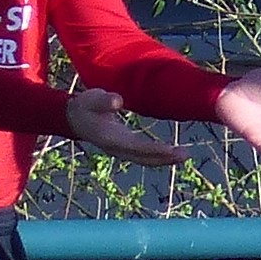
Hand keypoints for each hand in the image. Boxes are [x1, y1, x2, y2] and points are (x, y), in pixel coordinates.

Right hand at [65, 89, 190, 166]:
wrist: (75, 118)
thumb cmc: (85, 106)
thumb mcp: (92, 100)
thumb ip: (104, 101)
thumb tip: (119, 101)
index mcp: (111, 138)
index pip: (136, 146)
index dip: (154, 149)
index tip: (171, 150)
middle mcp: (117, 148)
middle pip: (144, 158)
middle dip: (165, 158)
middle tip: (185, 155)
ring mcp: (121, 150)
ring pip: (145, 160)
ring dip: (164, 160)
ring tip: (184, 156)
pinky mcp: (125, 147)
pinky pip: (144, 156)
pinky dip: (158, 156)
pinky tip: (172, 153)